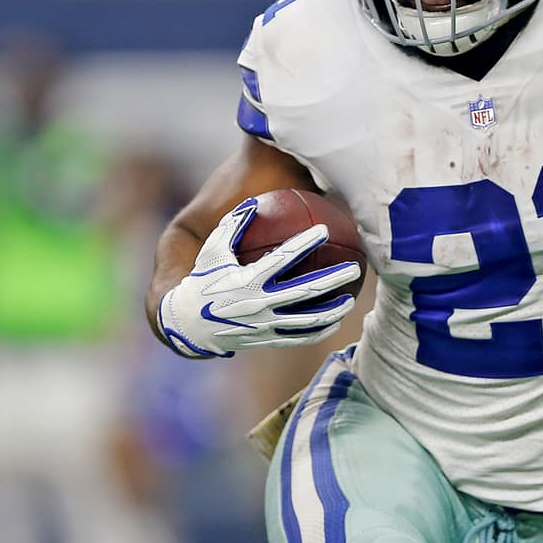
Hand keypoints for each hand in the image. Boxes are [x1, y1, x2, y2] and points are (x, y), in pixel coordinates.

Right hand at [157, 198, 360, 357]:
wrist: (188, 326)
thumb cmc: (202, 282)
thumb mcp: (212, 252)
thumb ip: (232, 226)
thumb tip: (254, 203)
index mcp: (247, 280)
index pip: (282, 259)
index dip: (304, 243)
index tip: (323, 229)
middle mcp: (259, 304)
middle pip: (305, 291)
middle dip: (332, 279)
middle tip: (354, 267)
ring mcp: (265, 324)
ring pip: (307, 320)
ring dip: (332, 309)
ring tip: (351, 299)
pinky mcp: (267, 339)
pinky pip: (298, 337)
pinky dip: (319, 330)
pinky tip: (335, 322)